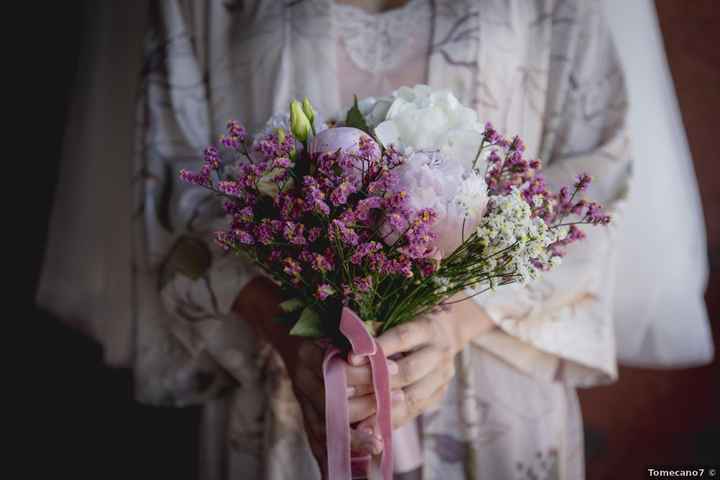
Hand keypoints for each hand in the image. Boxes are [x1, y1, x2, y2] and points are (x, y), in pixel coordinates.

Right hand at [233, 277, 383, 470]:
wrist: (287, 331)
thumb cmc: (321, 326)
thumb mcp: (336, 324)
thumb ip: (356, 336)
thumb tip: (377, 350)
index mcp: (310, 353)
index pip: (338, 370)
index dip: (365, 374)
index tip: (393, 372)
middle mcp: (302, 378)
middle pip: (332, 403)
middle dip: (365, 408)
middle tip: (395, 406)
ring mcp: (302, 399)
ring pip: (323, 427)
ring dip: (351, 440)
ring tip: (379, 445)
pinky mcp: (305, 414)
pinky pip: (315, 441)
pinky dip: (328, 459)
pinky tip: (339, 473)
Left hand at [348, 298, 494, 430]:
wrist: (443, 334)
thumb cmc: (407, 325)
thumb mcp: (395, 318)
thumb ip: (374, 331)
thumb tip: (350, 353)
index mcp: (427, 328)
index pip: (402, 337)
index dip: (378, 348)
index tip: (351, 358)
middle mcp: (439, 353)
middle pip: (409, 371)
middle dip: (376, 382)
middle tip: (347, 390)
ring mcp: (442, 377)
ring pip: (412, 397)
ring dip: (382, 407)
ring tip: (355, 416)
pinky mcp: (438, 396)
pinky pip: (412, 412)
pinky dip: (390, 421)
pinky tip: (369, 428)